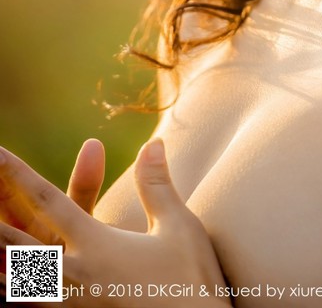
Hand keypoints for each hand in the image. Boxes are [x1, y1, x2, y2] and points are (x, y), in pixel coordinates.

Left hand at [0, 139, 231, 306]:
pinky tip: (9, 279)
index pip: (48, 201)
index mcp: (96, 245)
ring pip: (13, 281)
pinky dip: (11, 288)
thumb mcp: (178, 228)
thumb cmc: (192, 285)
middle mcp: (72, 277)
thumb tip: (154, 142)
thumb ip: (157, 185)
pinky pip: (27, 306)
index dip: (18, 175)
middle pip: (13, 244)